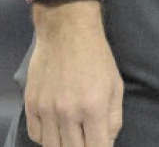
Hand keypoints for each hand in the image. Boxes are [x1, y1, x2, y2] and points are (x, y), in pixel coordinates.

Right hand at [26, 0, 123, 146]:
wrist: (67, 34)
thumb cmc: (97, 58)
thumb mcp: (115, 86)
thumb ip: (114, 118)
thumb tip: (108, 141)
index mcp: (93, 108)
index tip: (102, 145)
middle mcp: (67, 113)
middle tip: (88, 139)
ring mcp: (46, 110)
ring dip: (65, 145)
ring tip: (74, 136)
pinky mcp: (31, 105)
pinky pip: (36, 135)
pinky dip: (47, 138)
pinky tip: (57, 130)